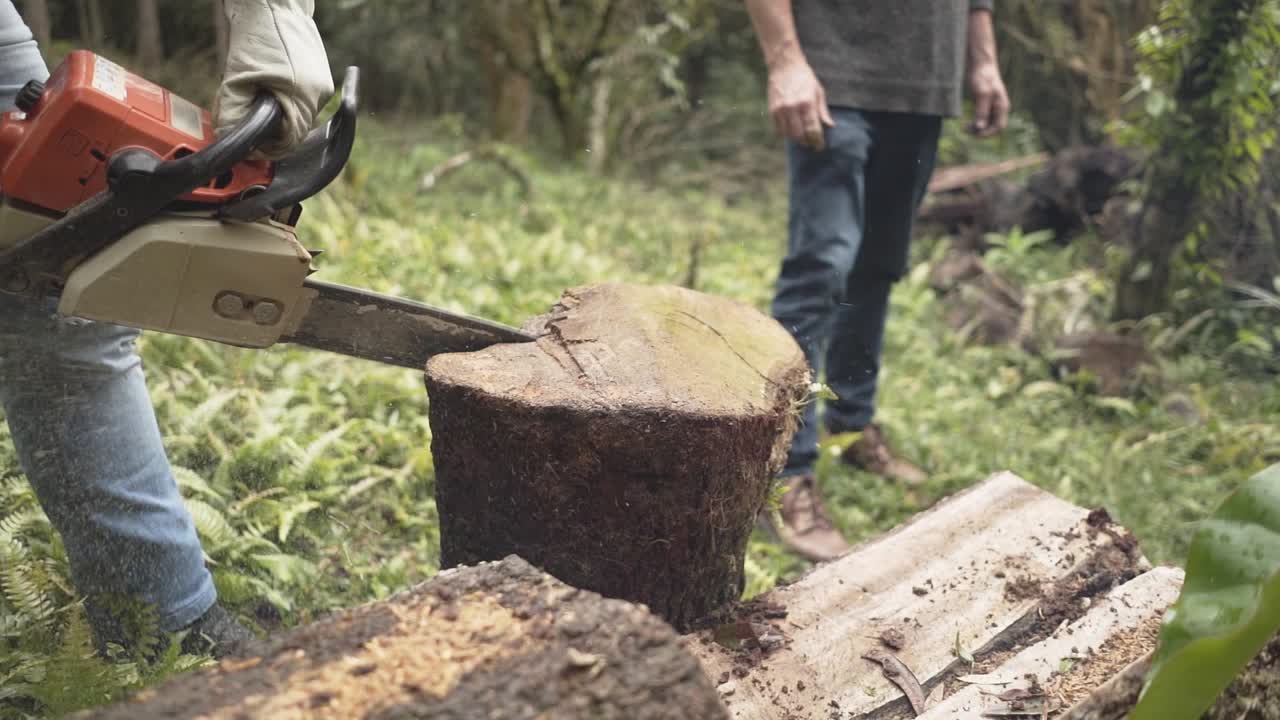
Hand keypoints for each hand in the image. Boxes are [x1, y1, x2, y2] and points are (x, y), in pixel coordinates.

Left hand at [212, 0, 334, 159]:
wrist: (272, 4)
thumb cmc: (256, 34)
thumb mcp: (235, 79)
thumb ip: (232, 114)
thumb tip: (229, 138)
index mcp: (303, 96)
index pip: (289, 141)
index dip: (268, 148)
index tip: (250, 146)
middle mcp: (319, 93)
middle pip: (295, 129)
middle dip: (271, 130)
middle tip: (247, 120)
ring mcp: (324, 84)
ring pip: (299, 115)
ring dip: (278, 113)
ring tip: (258, 95)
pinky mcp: (322, 76)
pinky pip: (303, 100)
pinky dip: (286, 99)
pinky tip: (270, 84)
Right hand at [767, 60, 833, 149]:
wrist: (784, 66)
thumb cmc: (804, 78)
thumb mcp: (818, 91)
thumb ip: (823, 111)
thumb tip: (830, 126)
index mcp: (807, 103)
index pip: (813, 129)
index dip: (817, 141)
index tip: (820, 146)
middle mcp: (792, 108)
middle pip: (800, 135)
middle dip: (807, 141)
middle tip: (812, 142)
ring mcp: (781, 110)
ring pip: (788, 135)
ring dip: (797, 138)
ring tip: (803, 136)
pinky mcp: (772, 110)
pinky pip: (779, 130)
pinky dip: (786, 133)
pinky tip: (792, 130)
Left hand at [967, 60, 1008, 136]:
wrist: (980, 63)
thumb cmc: (982, 75)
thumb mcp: (981, 94)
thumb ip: (981, 111)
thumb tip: (979, 127)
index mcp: (1002, 106)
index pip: (999, 127)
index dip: (988, 133)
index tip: (974, 133)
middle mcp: (999, 108)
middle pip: (993, 127)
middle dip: (981, 132)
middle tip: (966, 130)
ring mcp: (992, 106)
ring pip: (986, 124)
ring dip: (976, 129)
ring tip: (964, 128)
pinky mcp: (984, 104)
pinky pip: (981, 119)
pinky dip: (974, 123)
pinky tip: (965, 123)